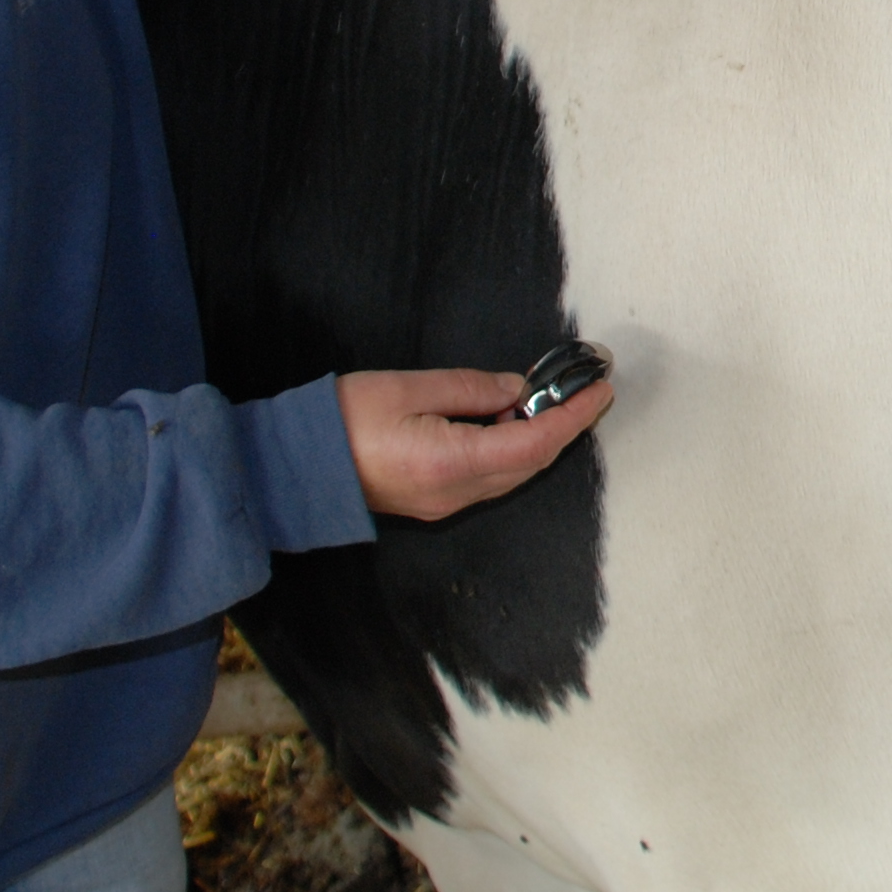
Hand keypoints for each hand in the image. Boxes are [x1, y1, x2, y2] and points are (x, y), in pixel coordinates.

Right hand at [339, 362, 611, 524]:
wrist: (292, 467)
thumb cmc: (341, 422)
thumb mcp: (408, 389)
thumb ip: (469, 389)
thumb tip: (515, 390)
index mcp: (451, 464)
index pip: (534, 443)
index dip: (573, 417)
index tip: (600, 390)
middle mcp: (455, 493)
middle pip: (530, 463)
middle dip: (565, 426)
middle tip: (588, 389)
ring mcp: (444, 503)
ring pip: (513, 473)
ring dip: (540, 439)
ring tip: (557, 400)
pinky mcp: (433, 501)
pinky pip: (490, 477)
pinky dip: (512, 449)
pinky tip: (512, 421)